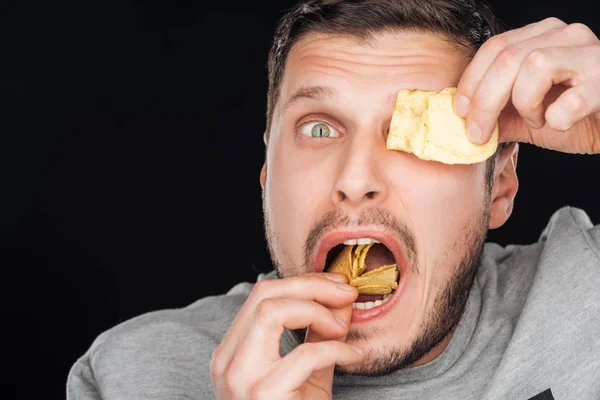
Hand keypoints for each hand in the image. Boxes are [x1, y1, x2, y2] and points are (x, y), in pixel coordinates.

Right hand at [210, 272, 363, 398]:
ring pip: (271, 311)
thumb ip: (319, 335)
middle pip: (263, 294)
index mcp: (233, 352)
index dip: (303, 282)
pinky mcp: (262, 395)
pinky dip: (336, 348)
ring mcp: (240, 378)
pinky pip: (303, 354)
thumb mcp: (308, 373)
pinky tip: (354, 355)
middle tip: (346, 294)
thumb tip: (342, 299)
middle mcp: (228, 361)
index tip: (337, 286)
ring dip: (316, 310)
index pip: (261, 295)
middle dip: (312, 285)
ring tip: (342, 327)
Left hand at [454, 17, 599, 153]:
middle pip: (507, 58)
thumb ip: (496, 114)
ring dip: (526, 103)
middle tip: (480, 133)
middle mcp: (565, 36)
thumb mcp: (526, 116)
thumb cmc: (576, 117)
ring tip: (538, 119)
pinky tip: (562, 123)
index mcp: (542, 37)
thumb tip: (459, 122)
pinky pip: (572, 98)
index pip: (493, 48)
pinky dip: (558, 117)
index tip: (460, 113)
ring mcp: (589, 54)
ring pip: (535, 64)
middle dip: (484, 102)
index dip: (470, 82)